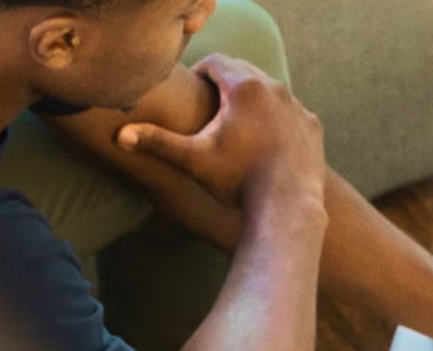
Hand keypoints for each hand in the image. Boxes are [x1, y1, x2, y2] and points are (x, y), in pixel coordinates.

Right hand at [116, 54, 324, 211]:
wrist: (287, 206)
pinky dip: (276, 117)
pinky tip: (265, 137)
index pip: (215, 62)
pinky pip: (290, 111)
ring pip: (269, 91)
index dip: (200, 72)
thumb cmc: (238, 180)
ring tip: (235, 120)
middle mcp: (274, 88)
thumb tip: (120, 136)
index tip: (192, 86)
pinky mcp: (312, 125)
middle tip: (210, 101)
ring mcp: (297, 106)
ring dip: (252, 99)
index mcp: (244, 87)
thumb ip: (158, 142)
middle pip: (244, 71)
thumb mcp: (194, 159)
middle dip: (225, 83)